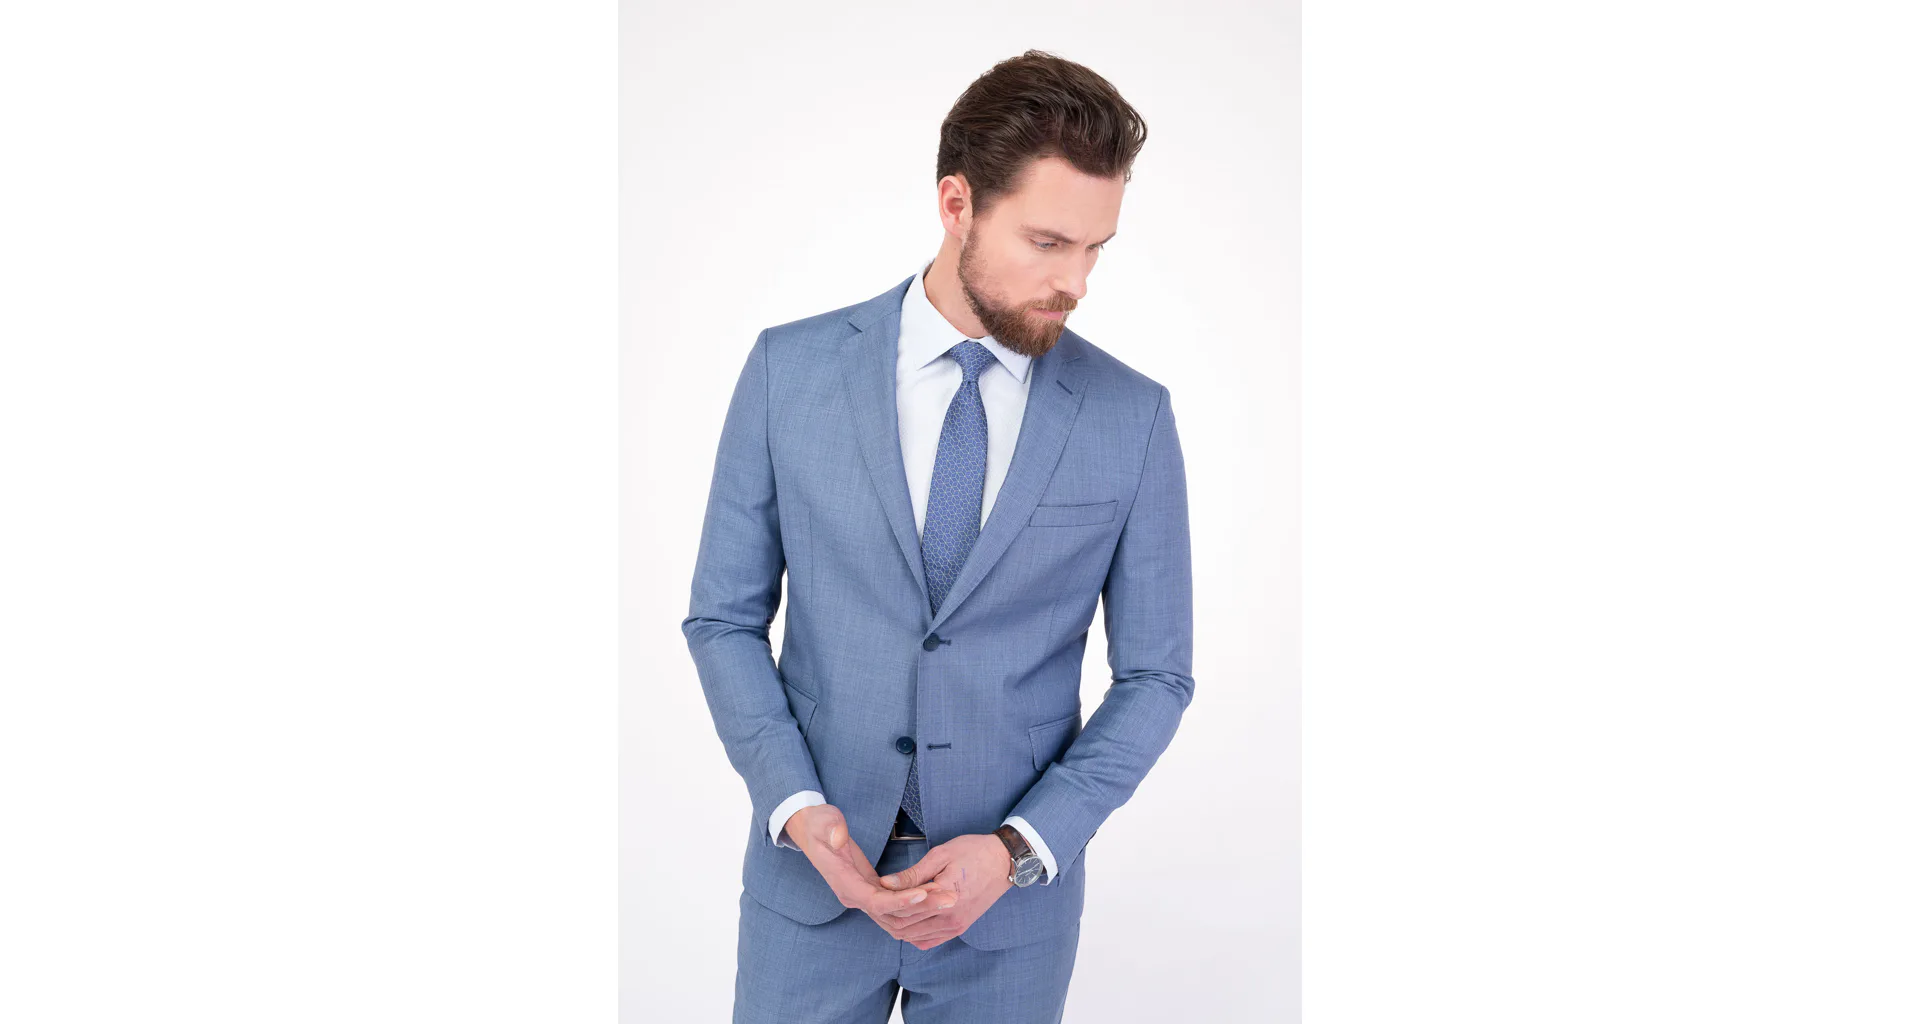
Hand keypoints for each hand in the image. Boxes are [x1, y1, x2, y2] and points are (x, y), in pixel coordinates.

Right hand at [785, 804, 957, 932]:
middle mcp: (853, 895)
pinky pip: (895, 905)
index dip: (900, 901)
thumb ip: (831, 829)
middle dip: (921, 907)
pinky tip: (935, 896)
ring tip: (949, 897)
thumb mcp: (822, 820)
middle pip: (891, 914)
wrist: (809, 829)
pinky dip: (915, 903)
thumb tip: (839, 838)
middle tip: (950, 897)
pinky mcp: (870, 889)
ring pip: (895, 914)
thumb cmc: (818, 823)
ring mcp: (862, 895)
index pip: (875, 902)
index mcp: (843, 883)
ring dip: (922, 908)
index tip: (924, 893)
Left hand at [875, 834, 1014, 949]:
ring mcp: (956, 926)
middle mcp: (950, 918)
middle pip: (905, 927)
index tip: (872, 890)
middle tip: (874, 901)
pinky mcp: (960, 929)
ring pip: (914, 937)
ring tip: (887, 909)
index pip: (902, 909)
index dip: (883, 903)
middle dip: (886, 917)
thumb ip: (912, 874)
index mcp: (944, 896)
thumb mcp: (940, 855)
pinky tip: (906, 921)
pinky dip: (913, 935)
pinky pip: (929, 941)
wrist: (1005, 862)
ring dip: (898, 926)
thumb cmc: (973, 852)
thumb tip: (885, 883)